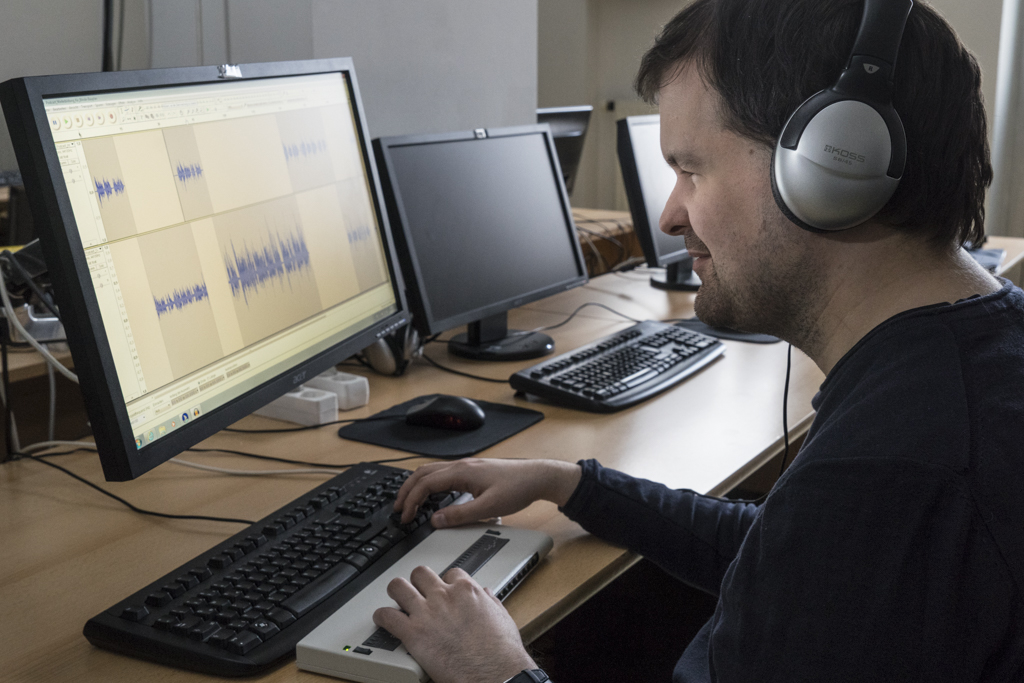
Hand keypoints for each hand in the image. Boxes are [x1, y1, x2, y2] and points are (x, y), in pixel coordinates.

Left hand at [373, 566, 535, 682]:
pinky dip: (382, 617)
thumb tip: (486, 594)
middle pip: (420, 573)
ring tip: (396, 599)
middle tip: (417, 591)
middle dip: (418, 582)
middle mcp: (444, 596)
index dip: (445, 582)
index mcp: (467, 591)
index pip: (450, 573)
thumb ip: (490, 601)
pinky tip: (383, 620)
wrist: (494, 673)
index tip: (443, 590)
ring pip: (399, 587)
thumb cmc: (501, 652)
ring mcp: (427, 613)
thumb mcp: (502, 617)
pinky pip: (387, 616)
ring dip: (396, 592)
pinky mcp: (413, 634)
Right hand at [394, 458, 581, 527]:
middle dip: (406, 490)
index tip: (405, 516)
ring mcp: (466, 467)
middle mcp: (461, 466)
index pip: (425, 484)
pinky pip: (443, 474)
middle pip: (423, 474)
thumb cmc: (518, 488)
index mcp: (461, 472)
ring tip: (409, 501)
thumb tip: (436, 520)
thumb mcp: (489, 507)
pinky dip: (430, 484)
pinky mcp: (472, 471)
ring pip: (432, 471)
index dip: (411, 501)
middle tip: (398, 509)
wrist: (537, 477)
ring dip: (417, 485)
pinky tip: (432, 496)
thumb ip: (460, 515)